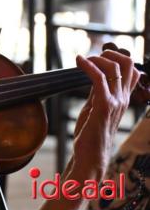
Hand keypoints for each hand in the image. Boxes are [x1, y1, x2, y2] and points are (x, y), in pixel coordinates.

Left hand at [71, 44, 139, 179]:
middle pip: (128, 65)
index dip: (117, 58)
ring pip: (115, 68)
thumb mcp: (94, 108)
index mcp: (122, 99)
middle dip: (110, 53)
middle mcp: (123, 99)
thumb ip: (96, 93)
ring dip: (97, 58)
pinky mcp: (104, 106)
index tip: (98, 56)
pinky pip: (99, 78)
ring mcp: (116, 102)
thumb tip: (93, 76)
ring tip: (83, 59)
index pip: (131, 71)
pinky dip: (88, 65)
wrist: (90, 156)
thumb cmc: (90, 134)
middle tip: (93, 54)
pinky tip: (78, 61)